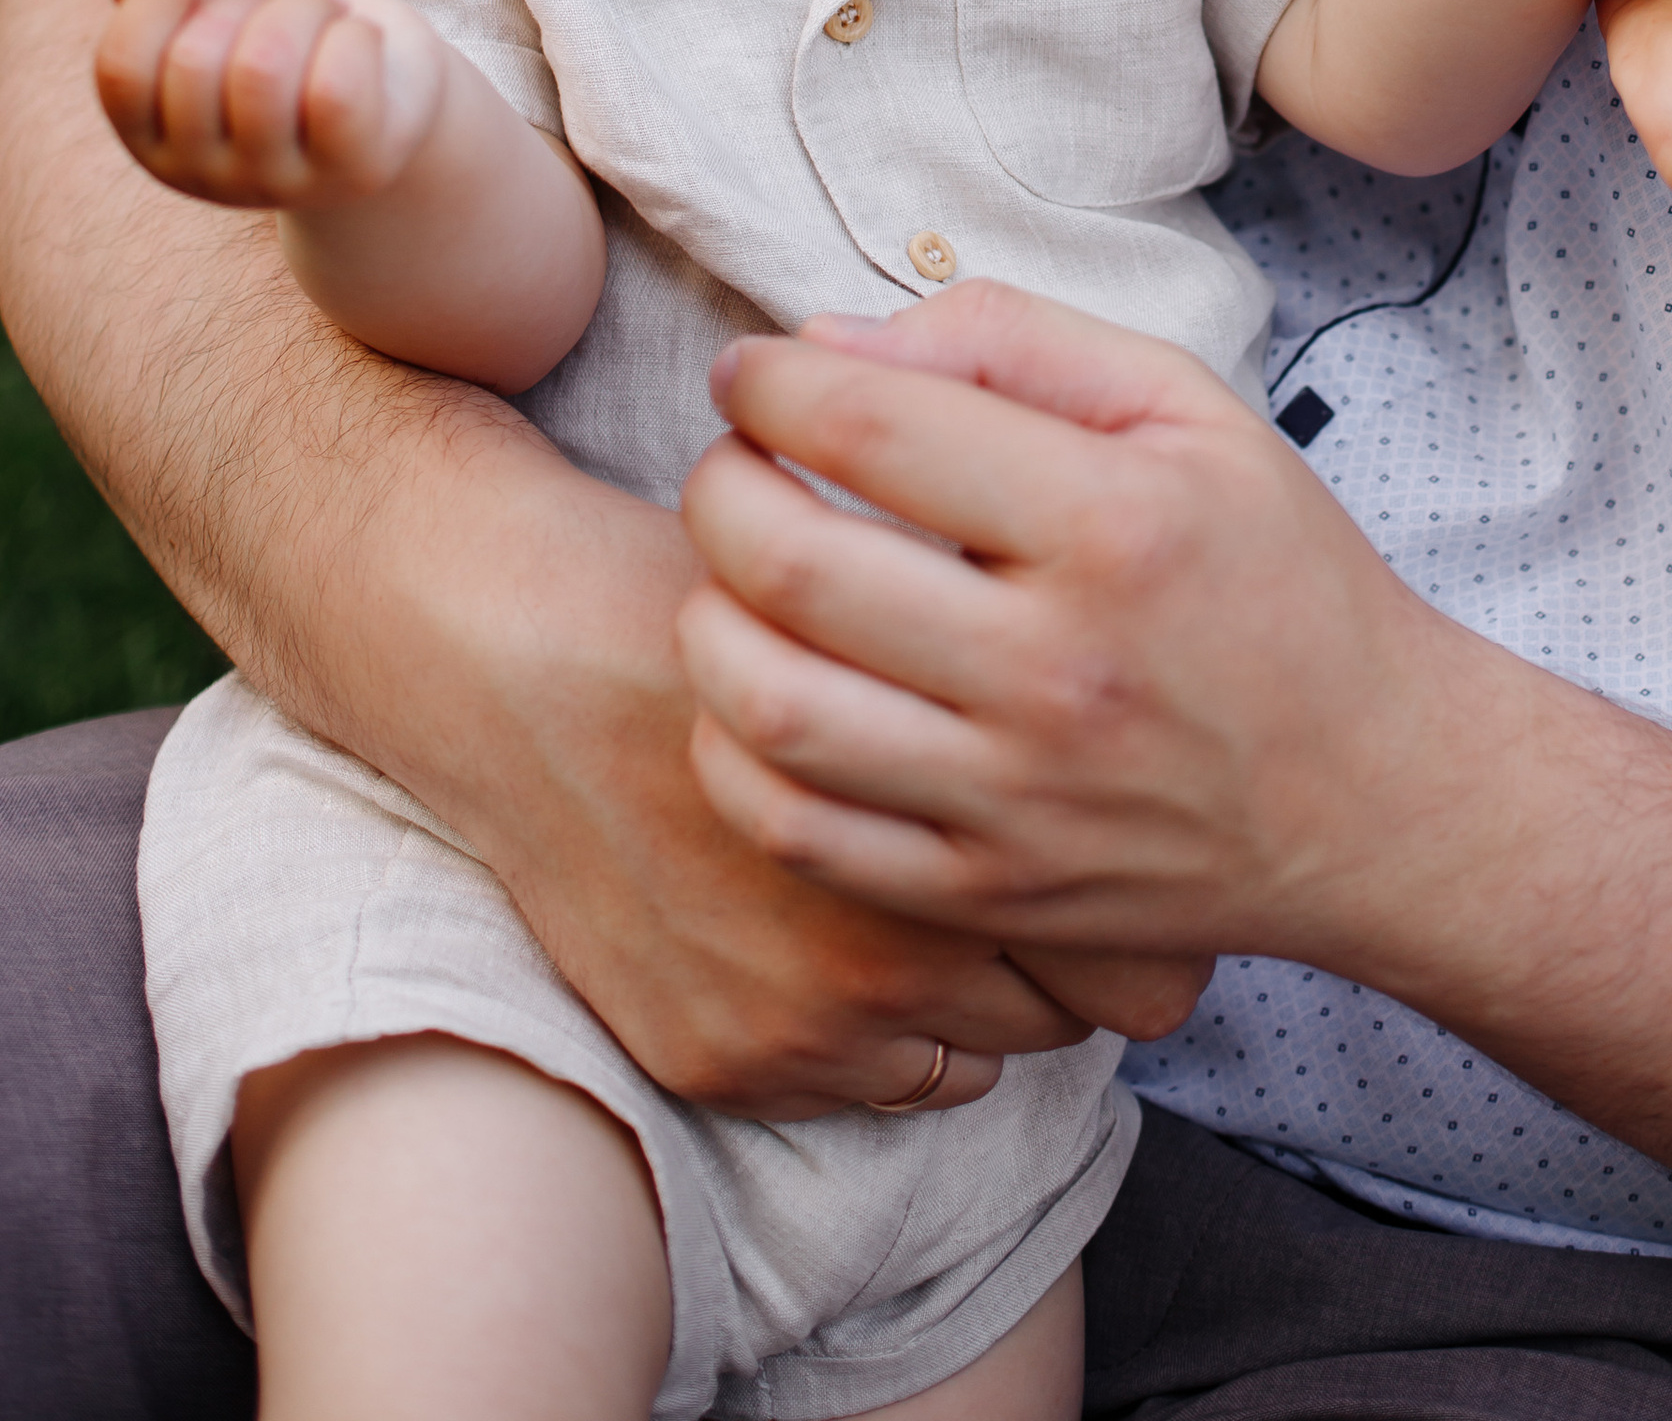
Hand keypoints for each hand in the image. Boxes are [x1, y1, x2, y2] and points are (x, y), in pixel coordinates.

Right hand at [96, 0, 455, 211]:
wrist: (382, 71)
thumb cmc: (278, 28)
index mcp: (149, 133)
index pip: (121, 71)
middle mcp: (201, 173)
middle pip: (195, 61)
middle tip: (282, 6)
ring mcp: (275, 183)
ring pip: (265, 66)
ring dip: (303, 10)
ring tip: (322, 18)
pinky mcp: (349, 171)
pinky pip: (336, 88)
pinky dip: (354, 35)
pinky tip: (359, 43)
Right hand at [426, 472, 1165, 1121]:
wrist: (522, 647)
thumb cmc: (727, 593)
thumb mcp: (909, 597)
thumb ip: (1019, 681)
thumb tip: (1126, 734)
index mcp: (962, 826)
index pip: (1140, 958)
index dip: (1141, 905)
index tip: (1127, 860)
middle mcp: (894, 952)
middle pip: (1069, 1021)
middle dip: (1066, 951)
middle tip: (1042, 881)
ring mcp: (804, 1023)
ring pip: (973, 1061)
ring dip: (973, 995)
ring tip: (944, 904)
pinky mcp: (722, 1058)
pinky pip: (869, 1087)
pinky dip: (876, 1030)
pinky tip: (852, 940)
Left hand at [676, 292, 1503, 982]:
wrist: (1374, 790)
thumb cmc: (1275, 575)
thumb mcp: (1187, 409)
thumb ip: (1013, 344)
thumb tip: (828, 346)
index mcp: (1112, 523)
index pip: (875, 427)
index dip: (773, 383)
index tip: (751, 373)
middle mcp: (1056, 668)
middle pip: (793, 564)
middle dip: (718, 488)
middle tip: (730, 462)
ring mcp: (1014, 797)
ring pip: (771, 707)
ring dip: (708, 621)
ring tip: (732, 577)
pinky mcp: (986, 892)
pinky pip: (796, 830)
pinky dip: (735, 753)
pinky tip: (758, 693)